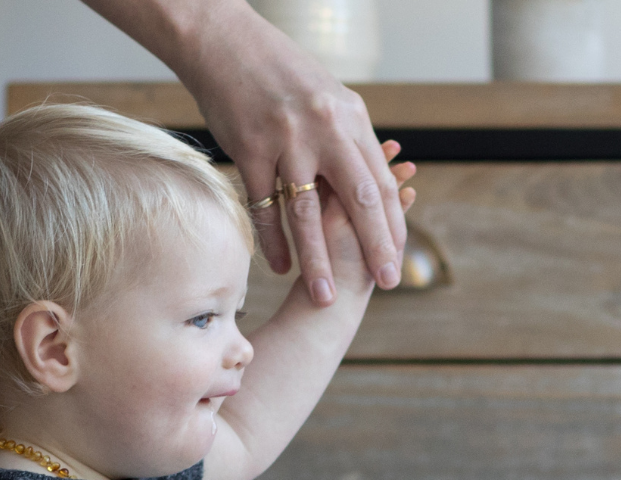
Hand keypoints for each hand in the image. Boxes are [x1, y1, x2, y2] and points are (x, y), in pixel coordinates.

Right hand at [86, 0, 409, 303]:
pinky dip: (272, 242)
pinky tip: (280, 267)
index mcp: (349, 118)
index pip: (380, 182)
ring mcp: (286, 140)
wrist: (223, 40)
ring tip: (325, 297)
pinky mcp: (249, 150)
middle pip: (358, 199)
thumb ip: (347, 139)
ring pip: (307, 213)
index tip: (397, 259)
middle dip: (375, 246)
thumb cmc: (278, 72)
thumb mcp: (326, 98)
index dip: (392, 225)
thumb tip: (370, 181)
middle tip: (387, 283)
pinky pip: (264, 208)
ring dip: (317, 261)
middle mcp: (323, 129)